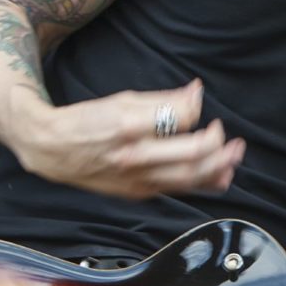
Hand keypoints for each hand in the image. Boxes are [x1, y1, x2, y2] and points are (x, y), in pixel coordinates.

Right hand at [15, 78, 245, 199]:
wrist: (51, 150)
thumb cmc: (87, 120)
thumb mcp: (122, 100)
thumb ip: (163, 99)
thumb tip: (196, 93)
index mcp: (128, 126)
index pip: (178, 119)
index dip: (195, 108)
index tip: (196, 99)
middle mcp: (133, 157)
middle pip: (191, 156)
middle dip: (218, 145)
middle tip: (226, 134)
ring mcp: (136, 179)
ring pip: (188, 178)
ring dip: (218, 167)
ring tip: (234, 155)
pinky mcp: (137, 193)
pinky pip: (177, 190)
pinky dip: (202, 183)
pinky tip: (217, 175)